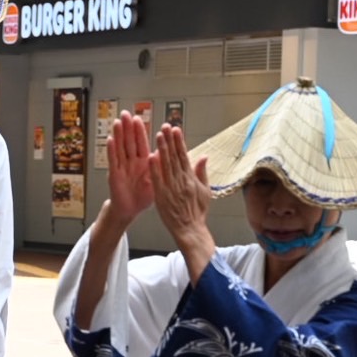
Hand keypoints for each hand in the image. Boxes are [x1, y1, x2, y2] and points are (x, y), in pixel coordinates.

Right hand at [104, 112, 155, 227]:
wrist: (130, 210)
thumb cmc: (143, 196)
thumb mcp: (156, 180)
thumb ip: (160, 166)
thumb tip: (164, 152)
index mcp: (143, 162)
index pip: (141, 143)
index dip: (139, 131)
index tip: (138, 118)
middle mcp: (131, 162)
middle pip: (129, 141)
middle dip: (127, 127)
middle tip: (125, 114)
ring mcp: (122, 167)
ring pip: (120, 148)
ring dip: (118, 135)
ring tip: (117, 122)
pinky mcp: (114, 174)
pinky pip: (113, 160)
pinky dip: (111, 150)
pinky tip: (110, 140)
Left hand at [150, 124, 215, 278]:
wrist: (190, 229)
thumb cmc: (197, 212)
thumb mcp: (205, 191)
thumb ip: (202, 172)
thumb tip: (204, 156)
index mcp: (191, 178)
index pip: (184, 156)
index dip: (179, 141)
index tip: (175, 129)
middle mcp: (182, 181)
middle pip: (175, 157)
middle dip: (170, 140)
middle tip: (165, 126)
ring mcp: (172, 188)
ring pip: (166, 165)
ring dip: (162, 149)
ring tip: (158, 135)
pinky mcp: (162, 196)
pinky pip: (157, 180)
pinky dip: (154, 168)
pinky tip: (150, 156)